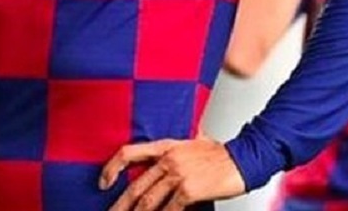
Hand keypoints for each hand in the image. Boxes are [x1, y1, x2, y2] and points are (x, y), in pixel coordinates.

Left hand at [101, 138, 245, 210]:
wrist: (244, 159)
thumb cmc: (222, 154)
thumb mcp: (194, 143)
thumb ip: (177, 150)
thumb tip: (166, 156)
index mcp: (167, 146)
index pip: (130, 152)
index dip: (111, 168)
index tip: (103, 182)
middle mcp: (169, 159)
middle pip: (135, 186)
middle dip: (120, 205)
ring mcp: (178, 175)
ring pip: (148, 201)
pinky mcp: (189, 190)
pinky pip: (168, 210)